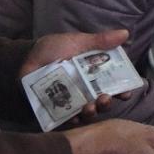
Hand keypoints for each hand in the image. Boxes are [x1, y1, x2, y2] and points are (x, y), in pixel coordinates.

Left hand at [20, 30, 134, 124]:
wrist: (27, 56)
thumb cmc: (55, 48)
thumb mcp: (78, 42)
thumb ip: (100, 41)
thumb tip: (125, 33)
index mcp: (95, 75)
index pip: (114, 86)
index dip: (123, 91)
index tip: (126, 93)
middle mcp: (87, 91)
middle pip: (102, 102)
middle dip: (107, 103)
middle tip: (105, 99)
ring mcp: (72, 101)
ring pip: (87, 113)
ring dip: (92, 113)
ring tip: (89, 108)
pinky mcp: (57, 109)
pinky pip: (66, 119)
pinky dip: (71, 120)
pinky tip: (74, 117)